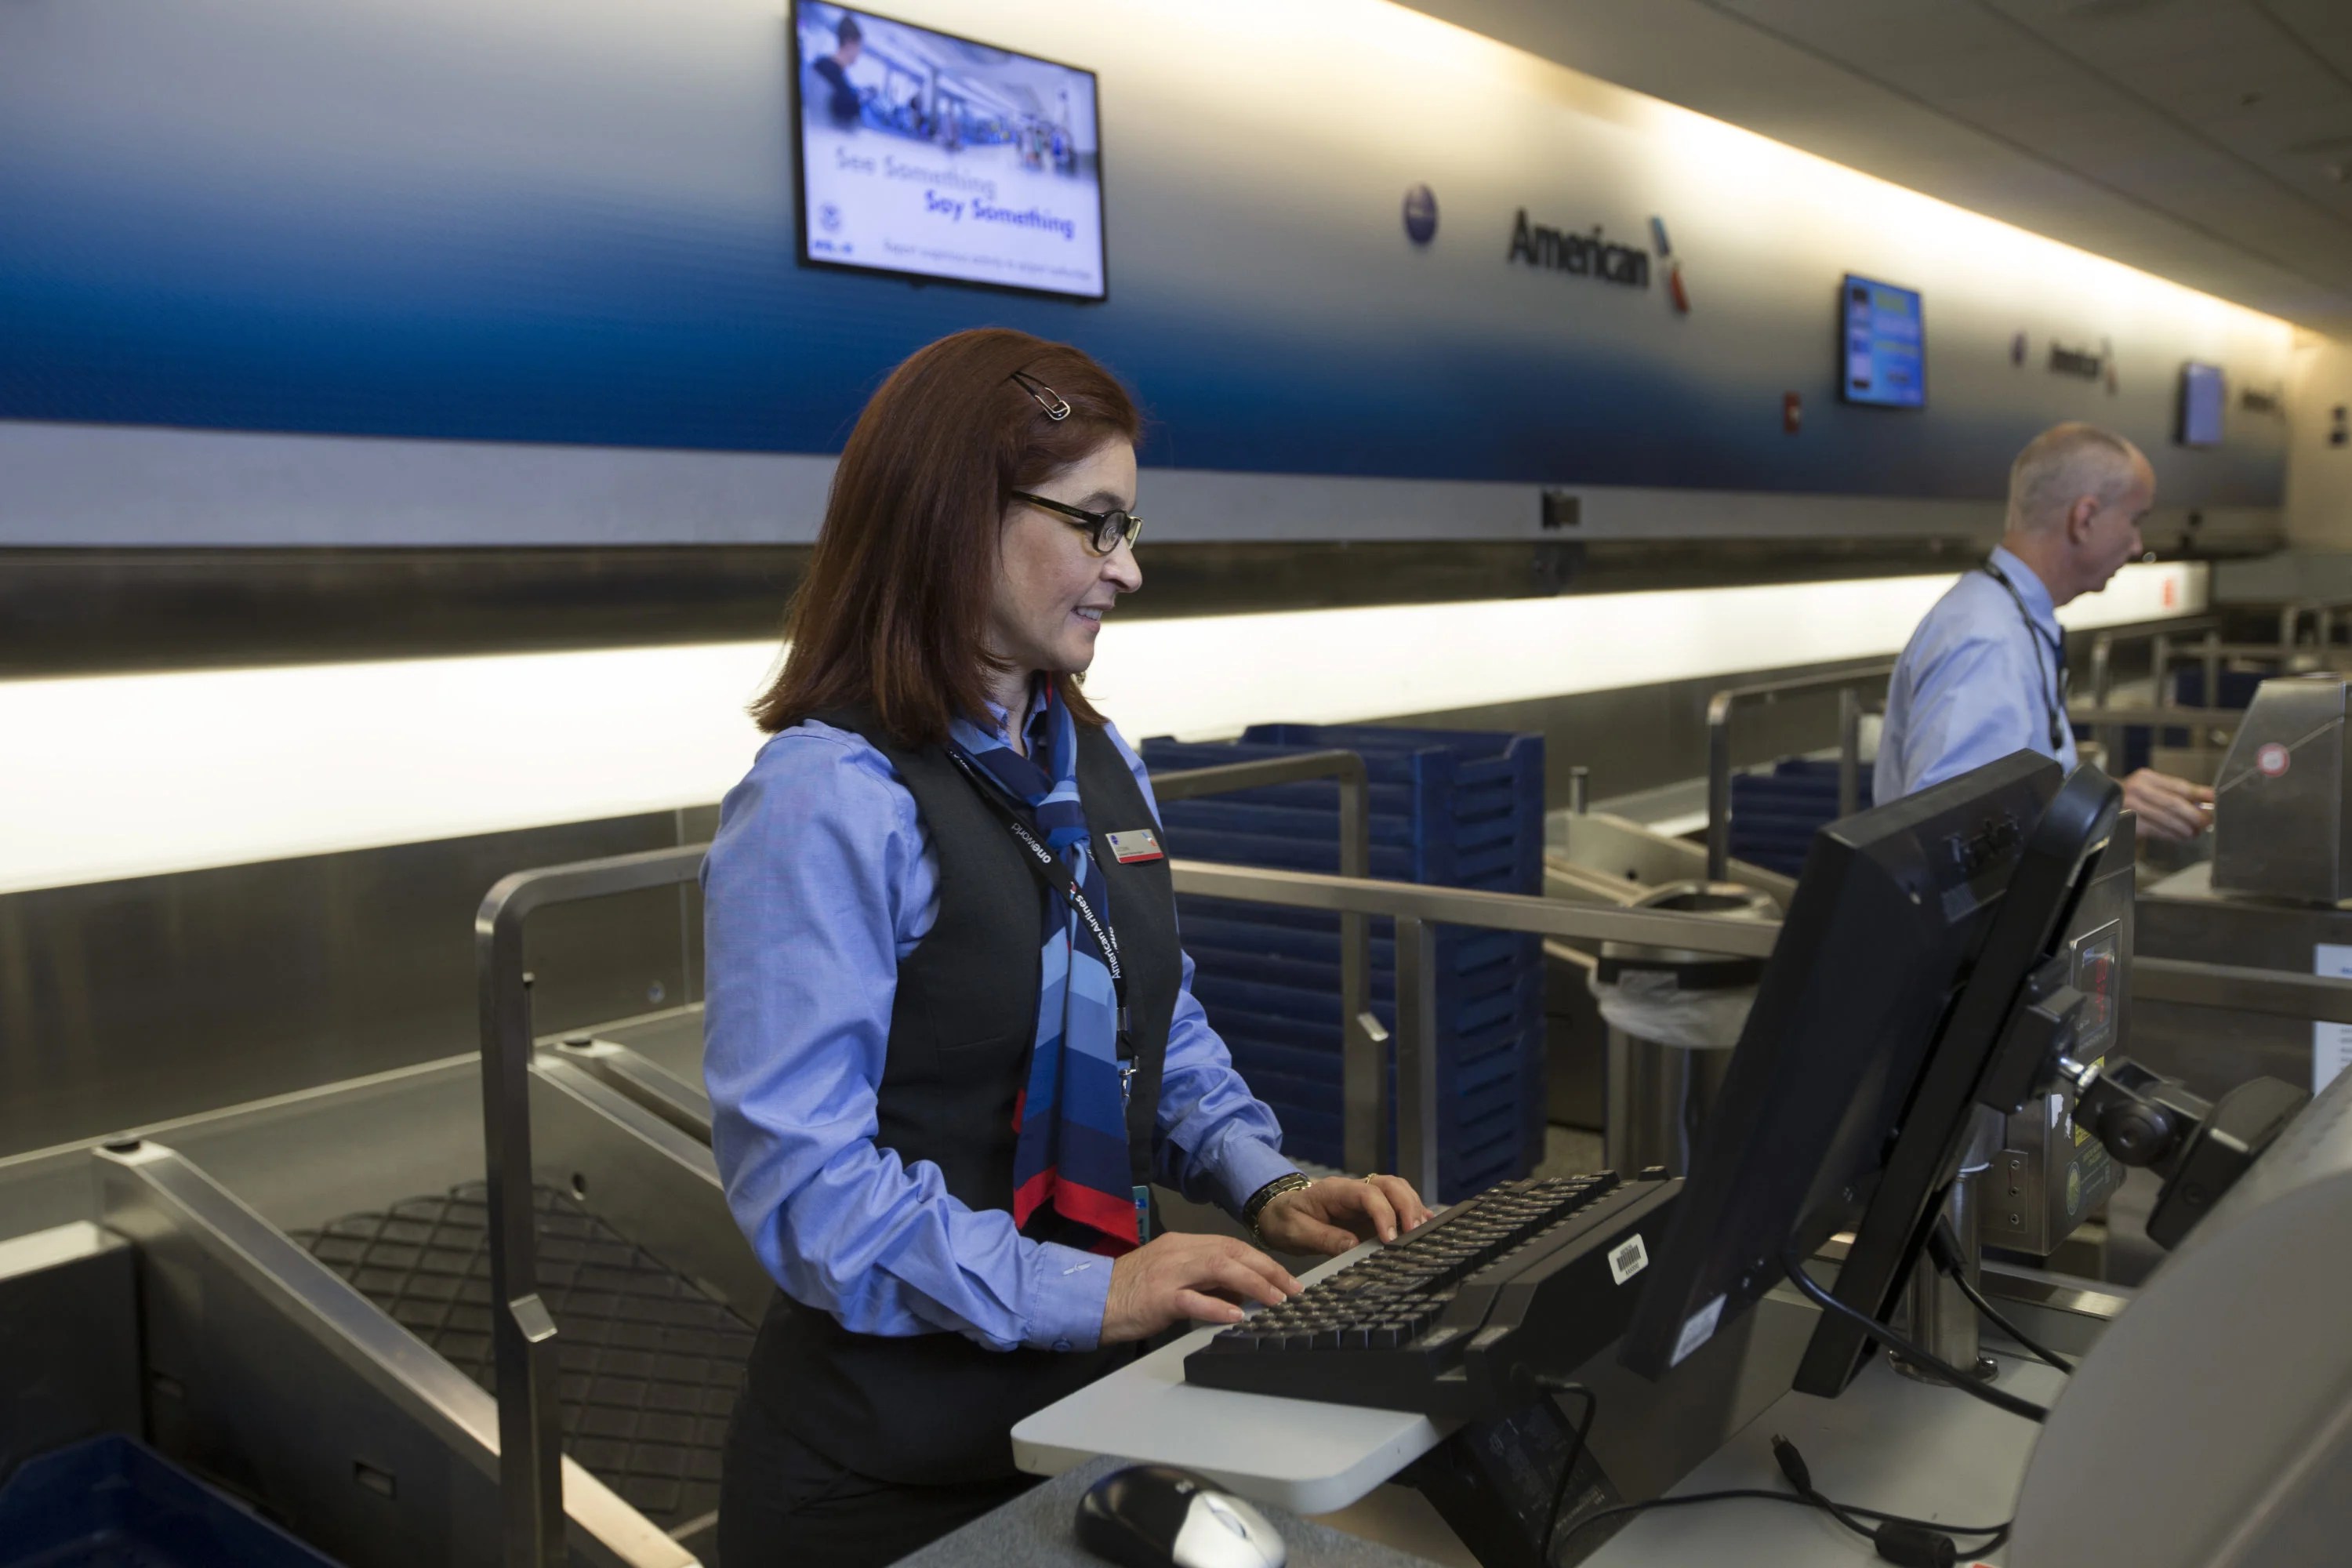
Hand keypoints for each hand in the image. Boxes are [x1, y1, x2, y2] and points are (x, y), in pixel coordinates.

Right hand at [1100, 1233, 1300, 1343]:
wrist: (1090, 1298)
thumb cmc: (1131, 1292)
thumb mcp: (1173, 1277)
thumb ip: (1205, 1281)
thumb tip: (1242, 1293)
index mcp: (1183, 1244)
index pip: (1232, 1245)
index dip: (1263, 1261)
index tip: (1286, 1279)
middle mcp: (1179, 1251)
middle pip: (1232, 1252)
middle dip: (1267, 1270)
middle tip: (1292, 1289)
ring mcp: (1169, 1272)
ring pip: (1219, 1268)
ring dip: (1253, 1284)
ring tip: (1275, 1300)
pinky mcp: (1158, 1296)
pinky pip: (1193, 1299)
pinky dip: (1217, 1306)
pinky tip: (1236, 1315)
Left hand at [1256, 1174, 1434, 1255]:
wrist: (1278, 1212)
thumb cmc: (1285, 1220)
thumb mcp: (1295, 1232)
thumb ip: (1323, 1238)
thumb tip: (1353, 1246)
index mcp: (1334, 1191)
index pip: (1367, 1193)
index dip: (1383, 1213)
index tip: (1390, 1239)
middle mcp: (1353, 1189)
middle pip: (1389, 1185)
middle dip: (1406, 1206)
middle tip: (1415, 1233)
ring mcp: (1364, 1198)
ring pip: (1397, 1190)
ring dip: (1413, 1207)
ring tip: (1424, 1231)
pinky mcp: (1370, 1211)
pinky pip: (1395, 1203)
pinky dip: (1412, 1211)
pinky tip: (1424, 1226)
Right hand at [2122, 768, 2213, 841]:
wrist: (2099, 802)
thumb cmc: (2131, 795)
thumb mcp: (2151, 785)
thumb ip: (2175, 791)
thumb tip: (2205, 800)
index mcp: (2146, 778)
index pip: (2178, 786)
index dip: (2199, 794)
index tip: (2215, 799)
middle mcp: (2137, 790)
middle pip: (2173, 804)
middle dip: (2194, 814)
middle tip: (2207, 821)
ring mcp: (2131, 807)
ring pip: (2166, 819)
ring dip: (2185, 828)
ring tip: (2196, 832)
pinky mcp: (2129, 824)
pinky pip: (2156, 831)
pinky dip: (2172, 835)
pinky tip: (2181, 836)